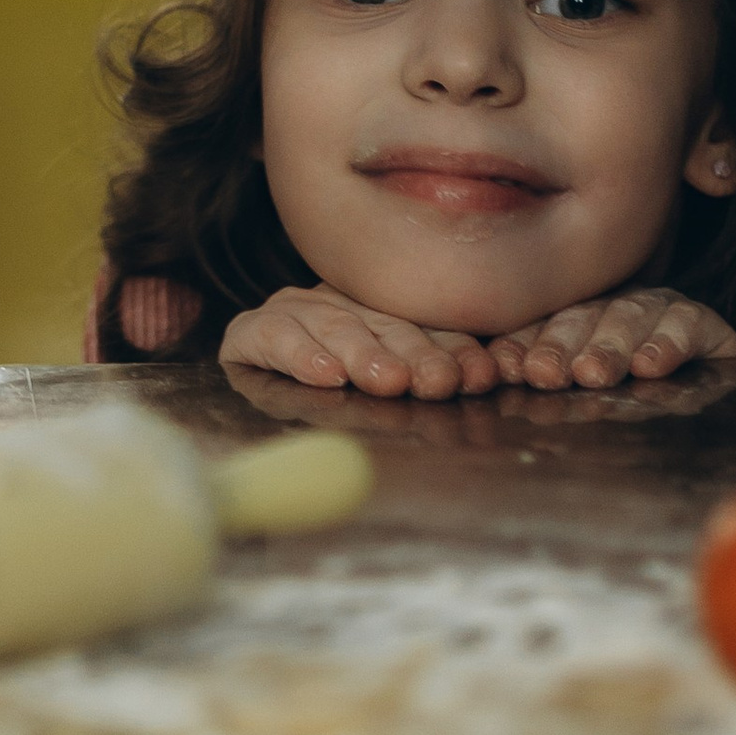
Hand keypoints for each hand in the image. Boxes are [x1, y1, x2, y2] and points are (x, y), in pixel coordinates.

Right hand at [219, 287, 499, 401]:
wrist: (253, 432)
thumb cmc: (335, 407)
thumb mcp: (389, 389)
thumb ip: (428, 380)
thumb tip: (486, 378)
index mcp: (379, 311)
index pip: (424, 325)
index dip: (455, 350)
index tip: (480, 377)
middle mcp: (337, 302)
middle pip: (382, 323)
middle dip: (415, 353)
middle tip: (438, 380)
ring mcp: (292, 312)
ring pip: (333, 325)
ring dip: (363, 352)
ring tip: (386, 379)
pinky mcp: (249, 332)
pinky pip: (273, 336)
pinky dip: (300, 355)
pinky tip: (325, 375)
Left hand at [486, 290, 735, 389]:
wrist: (714, 401)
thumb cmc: (632, 400)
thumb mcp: (580, 392)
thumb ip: (539, 375)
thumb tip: (493, 374)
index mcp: (579, 318)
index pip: (543, 326)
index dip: (524, 345)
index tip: (509, 369)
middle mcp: (616, 307)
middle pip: (582, 319)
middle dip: (560, 346)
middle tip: (546, 374)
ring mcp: (660, 310)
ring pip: (629, 318)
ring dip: (609, 346)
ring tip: (592, 373)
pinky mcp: (705, 324)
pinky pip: (687, 324)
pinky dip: (669, 342)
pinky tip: (652, 365)